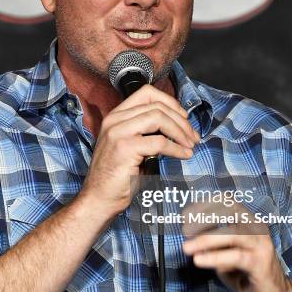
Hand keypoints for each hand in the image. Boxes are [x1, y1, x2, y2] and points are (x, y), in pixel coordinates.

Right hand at [80, 84, 199, 221]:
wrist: (99, 198)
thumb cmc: (117, 176)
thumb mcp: (130, 145)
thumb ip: (145, 131)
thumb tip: (176, 125)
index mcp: (116, 116)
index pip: (147, 93)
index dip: (170, 102)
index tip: (183, 117)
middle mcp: (115, 120)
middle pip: (157, 106)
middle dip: (181, 120)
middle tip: (193, 136)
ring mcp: (118, 132)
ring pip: (159, 118)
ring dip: (180, 131)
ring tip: (190, 145)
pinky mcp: (124, 148)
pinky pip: (159, 142)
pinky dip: (176, 149)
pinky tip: (183, 155)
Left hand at [182, 200, 291, 291]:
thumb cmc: (247, 274)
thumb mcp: (225, 255)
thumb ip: (211, 246)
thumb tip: (191, 241)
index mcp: (248, 222)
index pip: (228, 203)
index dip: (205, 206)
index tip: (186, 215)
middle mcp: (257, 229)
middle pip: (230, 213)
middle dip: (204, 219)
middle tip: (185, 231)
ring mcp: (261, 245)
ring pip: (232, 233)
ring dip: (206, 239)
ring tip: (188, 248)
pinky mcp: (261, 264)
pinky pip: (236, 257)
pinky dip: (215, 257)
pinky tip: (200, 261)